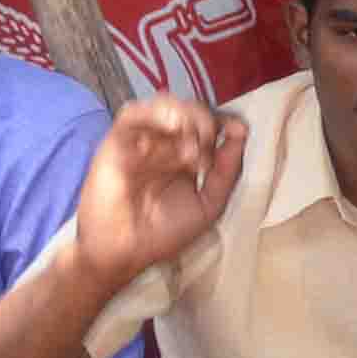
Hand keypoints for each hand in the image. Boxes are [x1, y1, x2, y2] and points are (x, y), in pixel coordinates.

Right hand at [71, 97, 248, 287]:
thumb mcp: (209, 204)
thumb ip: (229, 170)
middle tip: (206, 150)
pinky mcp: (115, 143)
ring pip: (163, 104)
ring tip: (192, 146)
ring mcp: (139, 141)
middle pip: (188, 110)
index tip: (236, 130)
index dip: (222, 121)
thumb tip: (241, 130)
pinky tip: (173, 129)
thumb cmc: (164, 233)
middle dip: (205, 121)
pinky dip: (156, 113)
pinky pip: (132, 114)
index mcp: (185, 156)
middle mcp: (163, 145)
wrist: (125, 253)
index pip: (206, 123)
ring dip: (184, 116)